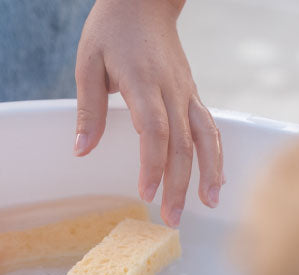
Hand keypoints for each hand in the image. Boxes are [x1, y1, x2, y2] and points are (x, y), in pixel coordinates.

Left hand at [74, 0, 223, 226]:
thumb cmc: (111, 30)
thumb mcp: (88, 63)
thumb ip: (89, 109)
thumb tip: (82, 150)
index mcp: (143, 82)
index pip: (153, 129)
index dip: (152, 164)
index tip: (147, 193)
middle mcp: (171, 90)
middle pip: (181, 143)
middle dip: (179, 184)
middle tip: (171, 219)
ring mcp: (186, 93)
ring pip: (204, 137)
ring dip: (208, 173)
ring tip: (208, 205)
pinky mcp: (192, 95)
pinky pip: (210, 128)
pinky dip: (216, 156)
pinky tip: (216, 182)